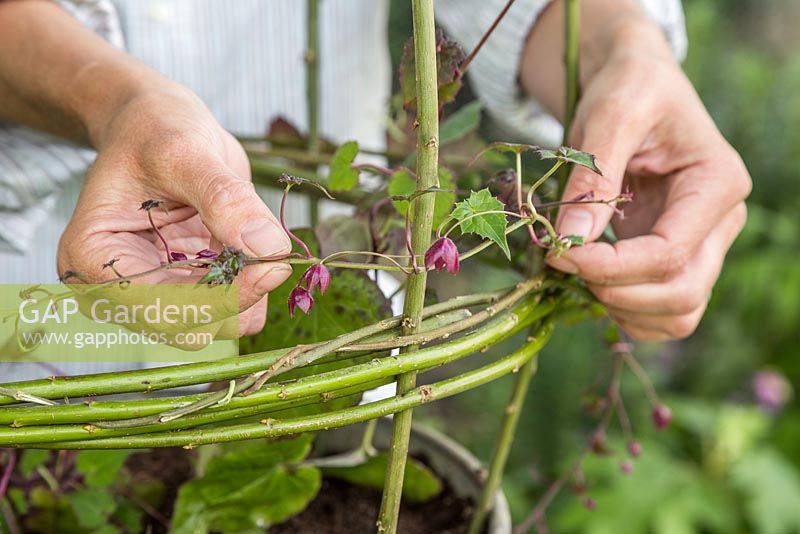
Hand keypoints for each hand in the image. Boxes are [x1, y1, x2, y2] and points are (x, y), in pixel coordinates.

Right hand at [57, 84, 291, 335]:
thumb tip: (271, 248)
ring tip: (261, 243)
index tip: (272, 268)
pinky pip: (230, 307)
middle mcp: (117, 287)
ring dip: (249, 294)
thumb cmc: (156, 131)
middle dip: (238, 298)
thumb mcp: (186, 152)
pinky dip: (253, 285)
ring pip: (215, 324)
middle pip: (188, 325)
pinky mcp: (189, 286)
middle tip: (278, 259)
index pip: (158, 307)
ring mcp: (154, 291)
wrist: (161, 125)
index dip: (218, 298)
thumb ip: (224, 200)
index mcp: (92, 258)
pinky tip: (256, 248)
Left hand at [524, 8, 750, 339]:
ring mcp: (702, 244)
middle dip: (617, 293)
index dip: (610, 267)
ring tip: (577, 272)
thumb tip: (571, 238)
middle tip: (564, 263)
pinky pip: (663, 310)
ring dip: (623, 309)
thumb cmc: (629, 88)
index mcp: (717, 183)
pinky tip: (591, 280)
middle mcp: (720, 222)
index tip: (558, 252)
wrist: (634, 86)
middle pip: (683, 294)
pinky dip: (626, 309)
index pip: (670, 254)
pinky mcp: (676, 256)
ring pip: (679, 313)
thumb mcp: (611, 114)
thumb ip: (594, 177)